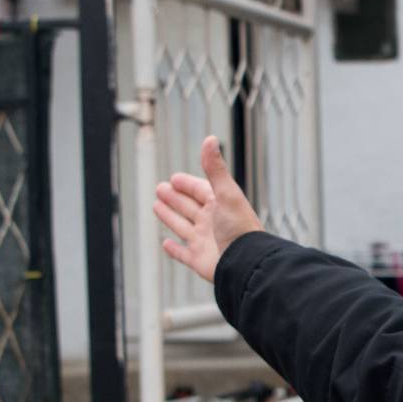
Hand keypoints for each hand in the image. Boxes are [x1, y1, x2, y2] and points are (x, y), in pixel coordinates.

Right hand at [152, 135, 263, 283]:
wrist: (246, 263)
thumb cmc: (240, 228)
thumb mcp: (226, 193)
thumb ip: (216, 168)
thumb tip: (209, 138)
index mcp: (220, 206)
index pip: (200, 191)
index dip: (187, 184)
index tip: (173, 178)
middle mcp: (212, 223)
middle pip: (189, 207)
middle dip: (175, 197)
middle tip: (159, 188)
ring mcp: (205, 242)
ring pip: (183, 227)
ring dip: (170, 216)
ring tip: (156, 205)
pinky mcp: (199, 261)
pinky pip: (183, 254)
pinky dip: (174, 249)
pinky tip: (165, 243)